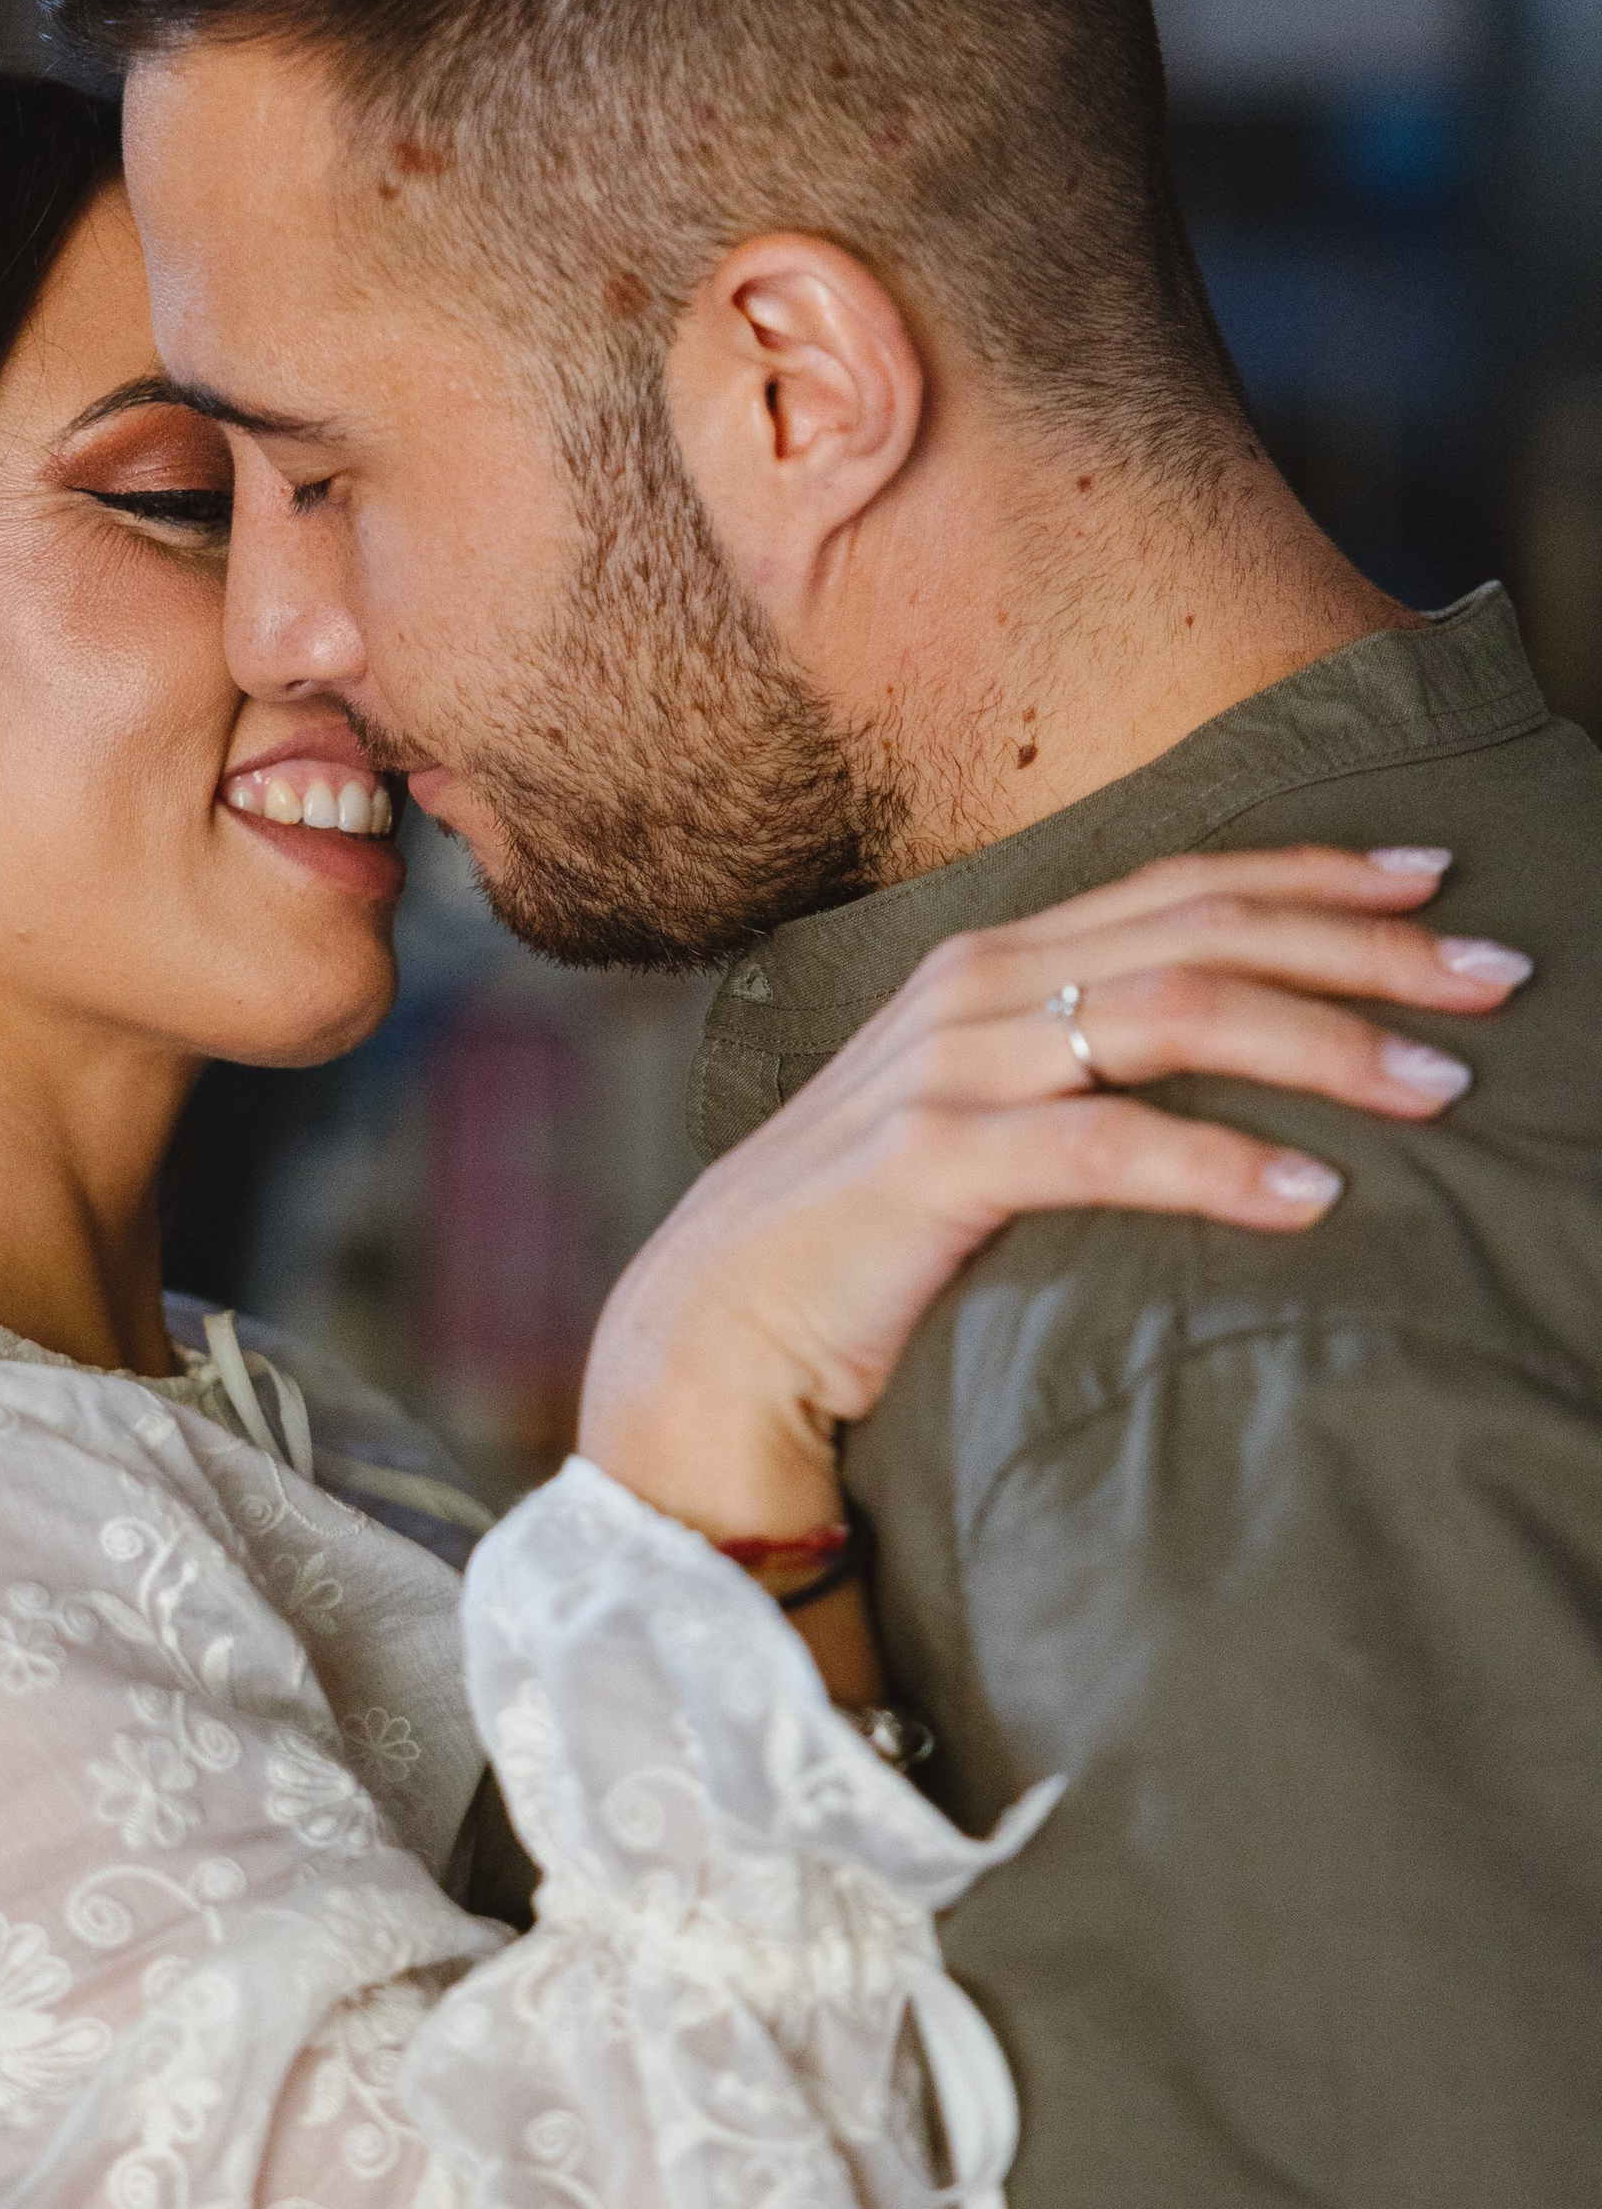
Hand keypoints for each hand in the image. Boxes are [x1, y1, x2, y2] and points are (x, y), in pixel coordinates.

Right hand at [579, 843, 1526, 1538]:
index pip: (1183, 884)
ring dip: (1325, 1043)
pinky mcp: (927, 1164)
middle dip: (1366, 945)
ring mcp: (946, 1069)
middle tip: (1498, 979)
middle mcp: (973, 987)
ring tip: (1439, 1087)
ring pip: (1173, 1011)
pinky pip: (1104, 1145)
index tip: (1441, 879)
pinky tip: (1311, 1193)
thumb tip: (1228, 1066)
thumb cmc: (861, 1243)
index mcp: (991, 959)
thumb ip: (1076, 1071)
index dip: (1317, 872)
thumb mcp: (977, 1121)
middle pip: (1203, 928)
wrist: (710, 1337)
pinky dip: (1219, 1162)